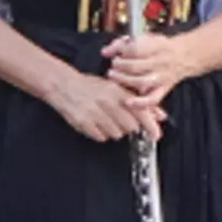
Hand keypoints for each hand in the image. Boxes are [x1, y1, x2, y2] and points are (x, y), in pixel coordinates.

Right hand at [46, 70, 164, 142]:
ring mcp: (95, 113)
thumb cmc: (88, 86)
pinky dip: (100, 133)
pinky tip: (94, 123)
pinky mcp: (84, 123)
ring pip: (116, 134)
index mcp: (116, 92)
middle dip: (127, 126)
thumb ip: (137, 101)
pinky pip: (101, 137)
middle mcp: (107, 102)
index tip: (155, 134)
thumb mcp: (114, 88)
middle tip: (118, 118)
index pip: (140, 111)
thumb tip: (159, 114)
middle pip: (130, 127)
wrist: (62, 84)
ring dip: (113, 130)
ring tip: (103, 119)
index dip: (151, 126)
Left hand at [103, 33, 191, 108]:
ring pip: (142, 82)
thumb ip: (121, 44)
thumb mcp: (143, 38)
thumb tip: (105, 52)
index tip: (115, 54)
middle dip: (120, 66)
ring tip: (114, 76)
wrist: (182, 56)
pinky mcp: (163, 90)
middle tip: (113, 66)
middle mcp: (159, 63)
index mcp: (155, 47)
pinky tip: (128, 102)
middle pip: (136, 66)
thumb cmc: (158, 47)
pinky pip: (153, 99)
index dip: (121, 52)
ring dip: (124, 80)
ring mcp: (161, 78)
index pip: (135, 49)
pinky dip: (140, 103)